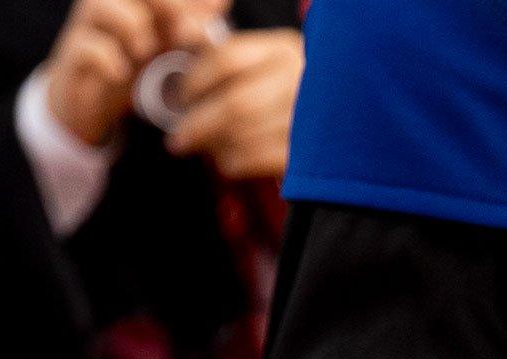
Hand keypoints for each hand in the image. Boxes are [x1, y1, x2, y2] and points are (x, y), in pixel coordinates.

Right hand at [43, 0, 227, 147]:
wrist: (91, 96)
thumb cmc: (135, 57)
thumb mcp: (171, 36)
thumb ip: (195, 18)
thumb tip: (222, 3)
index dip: (185, 1)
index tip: (210, 16)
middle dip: (168, 5)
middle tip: (187, 35)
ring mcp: (84, 21)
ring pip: (105, 6)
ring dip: (134, 29)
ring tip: (146, 52)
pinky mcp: (71, 51)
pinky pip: (89, 46)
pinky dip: (110, 60)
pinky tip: (122, 73)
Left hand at [167, 28, 303, 180]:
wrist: (328, 130)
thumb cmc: (280, 99)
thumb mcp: (263, 68)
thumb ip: (226, 66)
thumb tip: (182, 67)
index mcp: (283, 49)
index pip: (226, 58)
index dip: (194, 81)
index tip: (182, 98)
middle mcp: (297, 77)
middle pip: (233, 104)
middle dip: (197, 126)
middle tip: (178, 140)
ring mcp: (304, 116)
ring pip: (238, 136)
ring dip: (213, 146)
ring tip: (208, 147)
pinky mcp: (299, 152)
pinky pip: (248, 160)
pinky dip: (230, 162)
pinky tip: (230, 158)